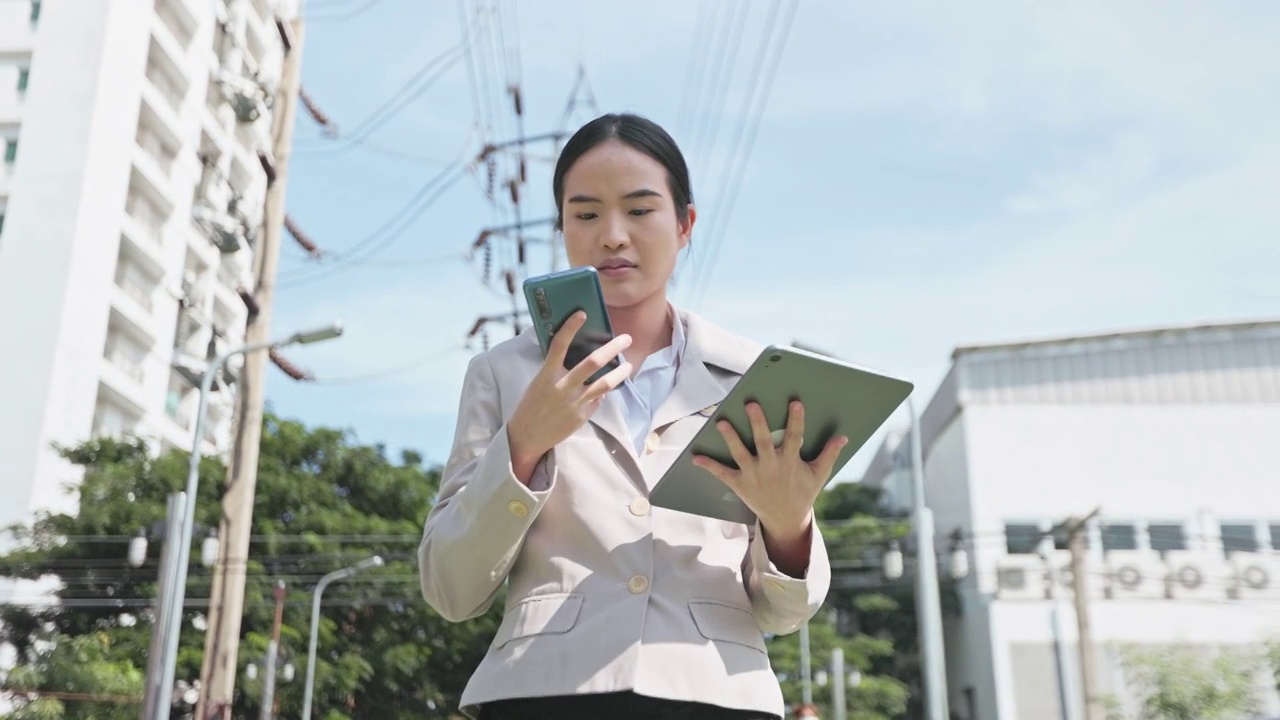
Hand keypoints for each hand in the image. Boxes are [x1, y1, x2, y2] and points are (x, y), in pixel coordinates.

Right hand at [507, 311, 631, 483]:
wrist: (527, 436)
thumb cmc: (531, 405)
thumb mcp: (538, 382)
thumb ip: (555, 368)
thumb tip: (573, 353)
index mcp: (547, 375)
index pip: (559, 345)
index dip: (570, 327)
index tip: (582, 313)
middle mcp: (563, 387)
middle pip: (593, 362)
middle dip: (613, 348)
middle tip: (626, 338)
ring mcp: (575, 402)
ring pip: (605, 383)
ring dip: (620, 372)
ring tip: (628, 365)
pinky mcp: (582, 416)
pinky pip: (598, 400)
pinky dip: (602, 393)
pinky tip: (604, 388)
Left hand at [693, 401, 847, 538]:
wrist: (785, 519)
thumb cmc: (802, 492)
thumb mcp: (818, 475)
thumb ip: (829, 455)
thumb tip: (843, 437)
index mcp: (790, 463)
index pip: (794, 438)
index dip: (796, 420)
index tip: (795, 402)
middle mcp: (771, 467)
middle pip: (763, 442)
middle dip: (757, 423)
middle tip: (751, 404)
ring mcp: (753, 476)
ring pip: (740, 454)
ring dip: (731, 438)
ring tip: (722, 421)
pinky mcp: (740, 484)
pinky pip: (722, 474)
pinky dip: (709, 466)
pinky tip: (695, 457)